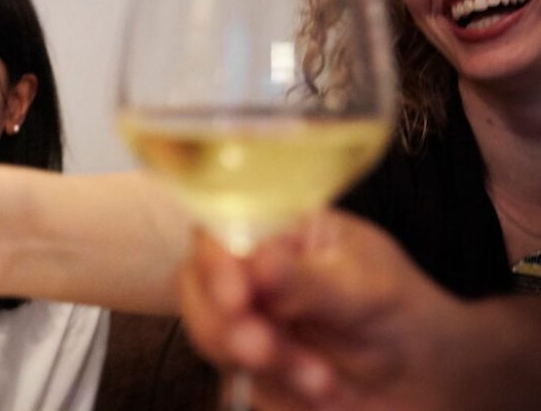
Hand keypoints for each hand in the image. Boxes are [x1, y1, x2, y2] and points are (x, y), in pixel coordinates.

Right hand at [177, 211, 462, 409]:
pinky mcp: (246, 369)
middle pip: (194, 285)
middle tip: (261, 349)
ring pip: (209, 334)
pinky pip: (233, 377)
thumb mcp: (367, 289)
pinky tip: (322, 390)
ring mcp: (243, 321)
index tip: (237, 295)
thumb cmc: (401, 313)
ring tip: (320, 378)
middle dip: (222, 320)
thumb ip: (310, 281)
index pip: (218, 231)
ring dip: (256, 359)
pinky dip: (276, 388)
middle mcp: (247, 272)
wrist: (426, 381)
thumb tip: (259, 262)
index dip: (214, 262)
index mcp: (275, 232)